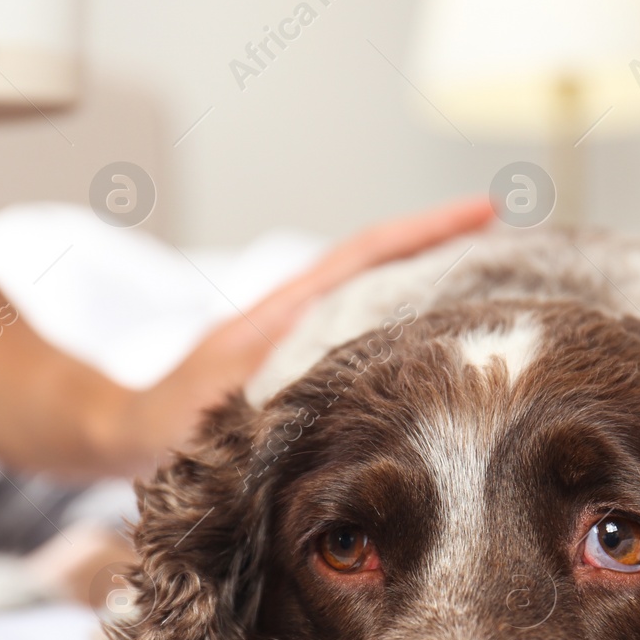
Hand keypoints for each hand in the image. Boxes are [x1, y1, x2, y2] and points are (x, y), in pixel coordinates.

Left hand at [116, 197, 493, 467]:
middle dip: (446, 243)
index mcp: (288, 310)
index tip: (484, 212)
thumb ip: (264, 391)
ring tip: (496, 279)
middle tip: (516, 241)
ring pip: (378, 288)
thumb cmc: (167, 422)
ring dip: (431, 276)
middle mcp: (300, 308)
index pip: (368, 252)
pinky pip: (366, 321)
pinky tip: (440, 337)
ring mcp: (301, 328)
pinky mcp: (301, 353)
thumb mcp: (219, 405)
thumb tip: (324, 388)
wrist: (123, 427)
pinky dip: (406, 314)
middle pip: (385, 258)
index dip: (427, 230)